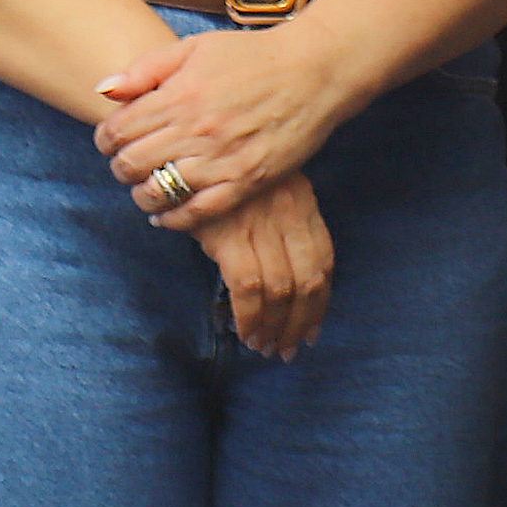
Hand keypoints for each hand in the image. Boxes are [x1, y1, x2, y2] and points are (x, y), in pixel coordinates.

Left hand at [97, 19, 366, 229]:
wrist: (314, 70)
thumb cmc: (254, 55)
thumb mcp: (196, 48)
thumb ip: (146, 68)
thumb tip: (104, 90)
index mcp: (179, 95)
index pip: (117, 130)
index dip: (105, 139)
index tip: (111, 141)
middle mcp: (196, 130)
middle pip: (131, 164)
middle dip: (120, 166)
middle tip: (128, 164)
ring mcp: (222, 159)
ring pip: (158, 192)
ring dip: (143, 194)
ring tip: (147, 187)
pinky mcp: (247, 180)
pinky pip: (198, 212)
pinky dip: (175, 219)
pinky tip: (167, 214)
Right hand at [195, 173, 334, 358]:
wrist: (181, 157)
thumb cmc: (224, 178)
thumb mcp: (265, 190)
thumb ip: (282, 225)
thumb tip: (289, 282)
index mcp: (303, 201)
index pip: (324, 259)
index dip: (322, 300)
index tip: (314, 328)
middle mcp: (289, 212)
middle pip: (309, 280)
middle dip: (302, 322)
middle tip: (290, 349)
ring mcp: (261, 224)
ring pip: (282, 289)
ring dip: (276, 327)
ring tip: (267, 347)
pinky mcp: (229, 236)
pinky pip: (249, 288)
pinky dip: (250, 318)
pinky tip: (246, 333)